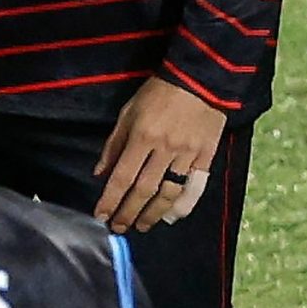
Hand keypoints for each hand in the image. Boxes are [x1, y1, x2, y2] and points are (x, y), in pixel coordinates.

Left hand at [93, 77, 225, 234]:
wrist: (199, 80)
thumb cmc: (158, 93)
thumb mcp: (129, 111)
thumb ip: (114, 144)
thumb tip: (101, 173)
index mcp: (143, 136)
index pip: (122, 177)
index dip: (110, 200)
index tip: (101, 215)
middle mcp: (165, 150)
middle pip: (144, 190)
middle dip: (128, 212)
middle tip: (118, 227)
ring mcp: (188, 155)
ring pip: (168, 193)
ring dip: (152, 214)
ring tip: (141, 226)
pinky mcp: (206, 156)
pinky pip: (194, 187)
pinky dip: (183, 205)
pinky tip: (172, 216)